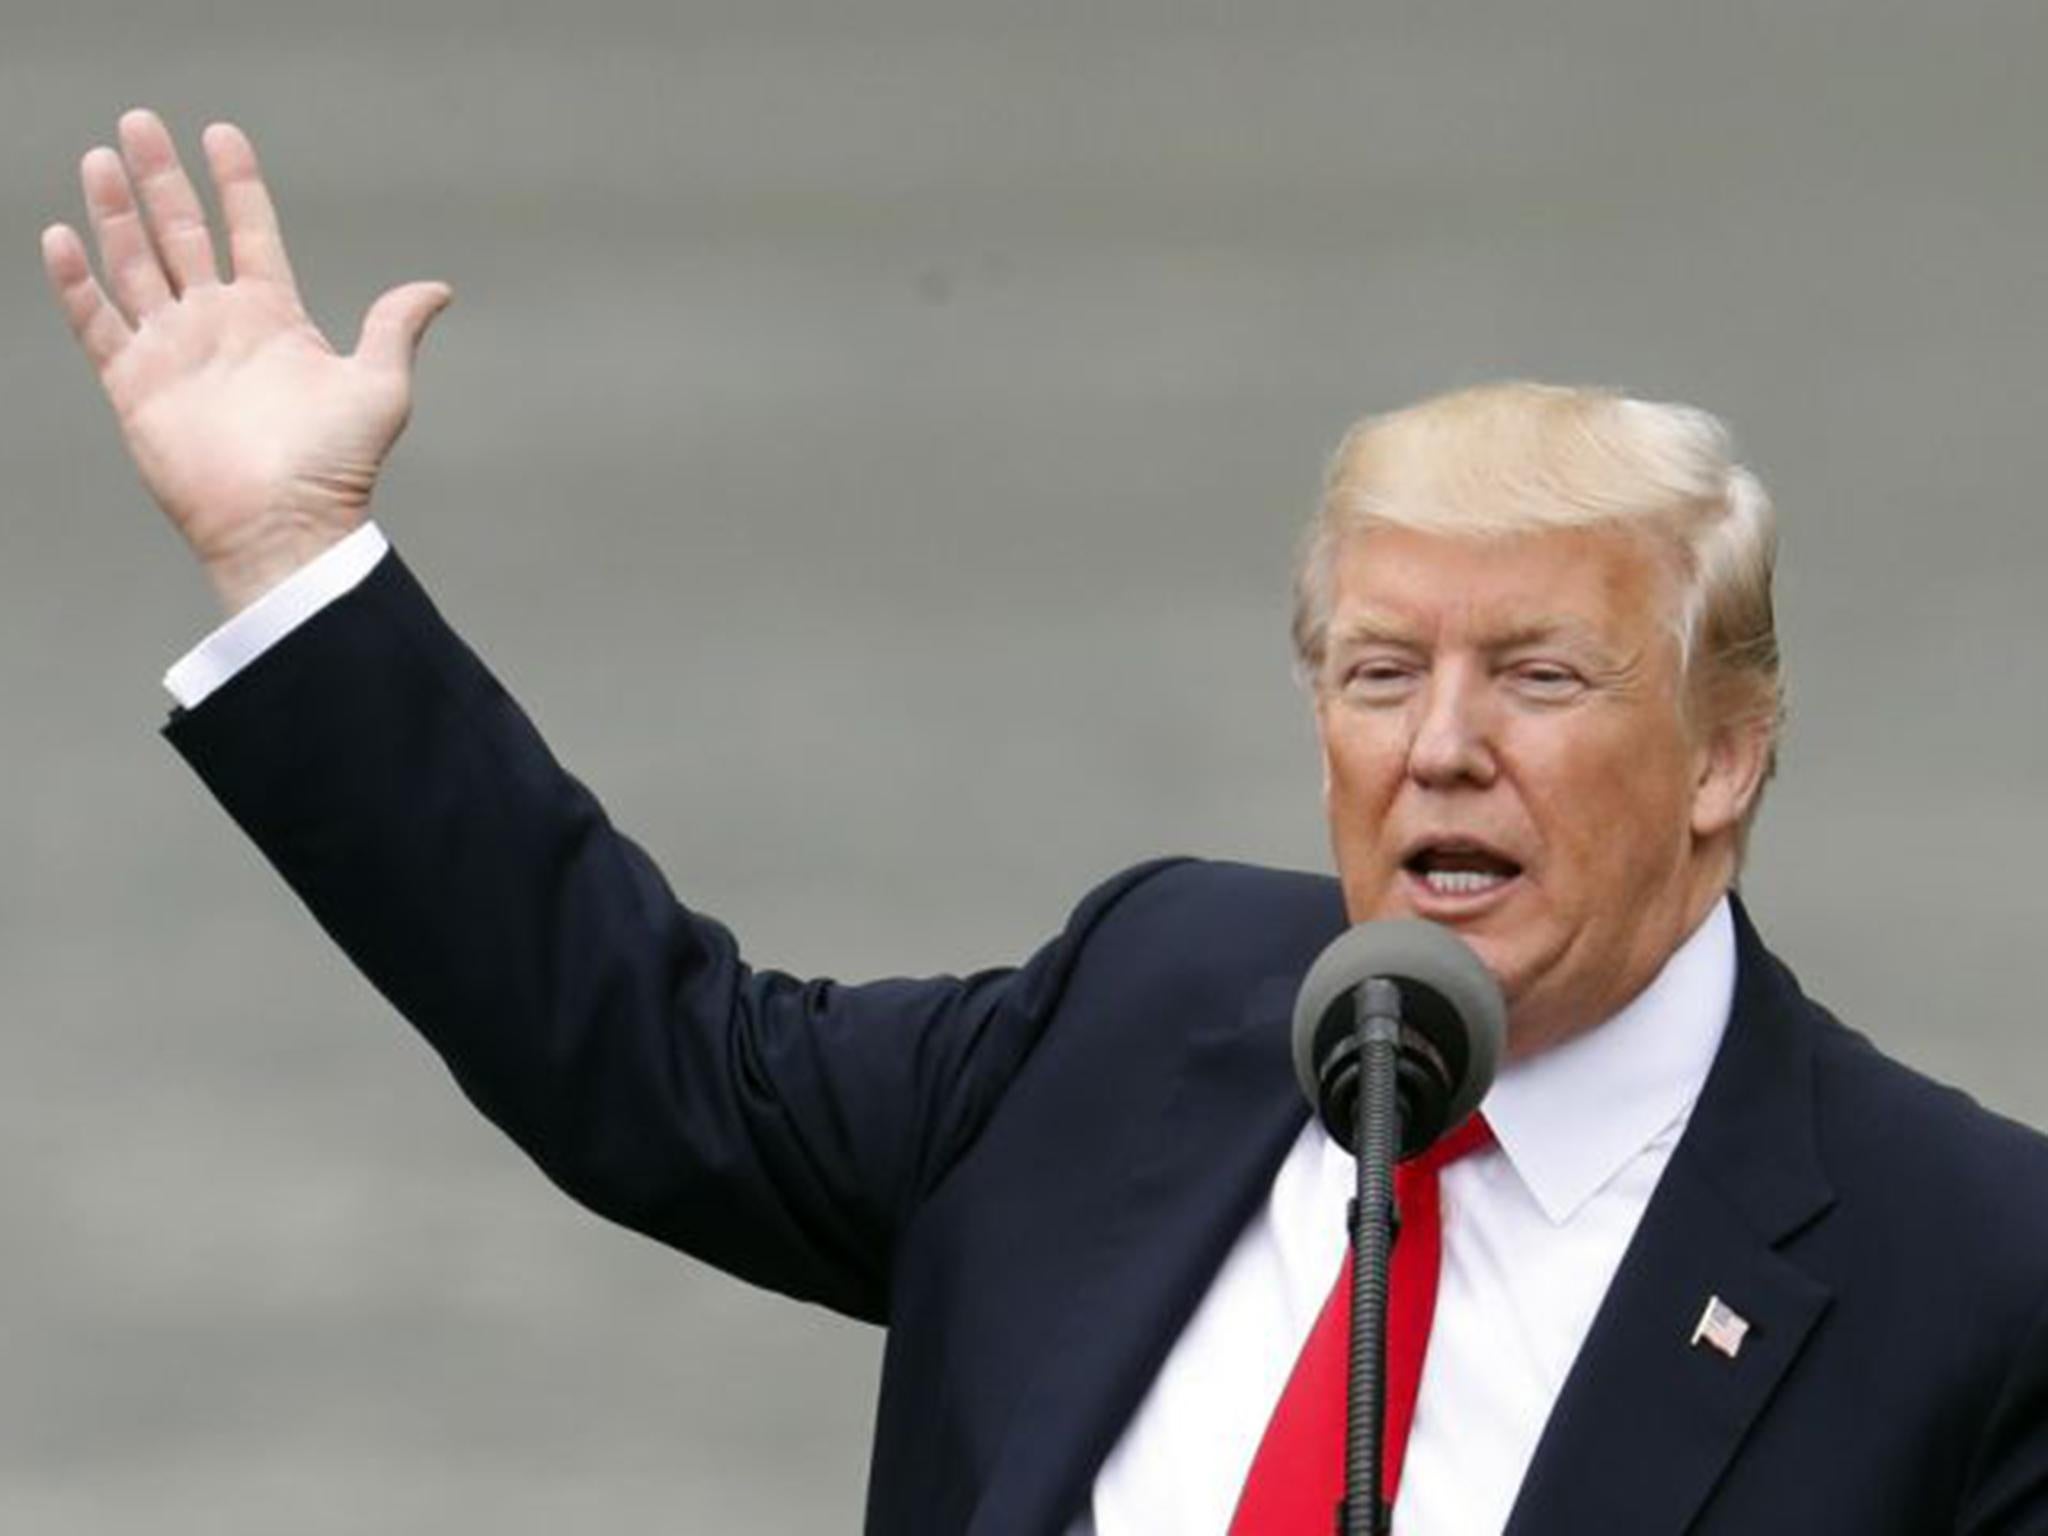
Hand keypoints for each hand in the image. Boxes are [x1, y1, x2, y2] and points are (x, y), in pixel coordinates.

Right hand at [41, 109, 451, 614]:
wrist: (284, 524)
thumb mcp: (379, 386)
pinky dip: (76, 282)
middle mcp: (220, 326)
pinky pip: (97, 322)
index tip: (221, 133)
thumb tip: (438, 289)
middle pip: (182, 234)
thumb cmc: (337, 465)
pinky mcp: (136, 384)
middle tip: (140, 121)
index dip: (236, 183)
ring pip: (135, 264)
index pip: (250, 232)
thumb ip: (393, 327)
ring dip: (116, 213)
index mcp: (275, 318)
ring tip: (101, 158)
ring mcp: (175, 351)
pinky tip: (61, 236)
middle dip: (161, 179)